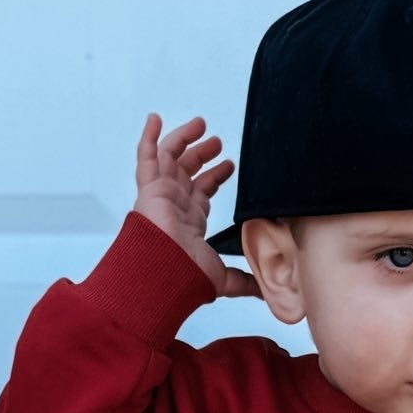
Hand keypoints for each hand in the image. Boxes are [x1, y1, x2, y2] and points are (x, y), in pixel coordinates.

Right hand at [132, 113, 260, 297]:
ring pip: (170, 158)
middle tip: (219, 141)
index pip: (203, 192)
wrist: (168, 271)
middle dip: (203, 154)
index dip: (216, 177)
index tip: (230, 164)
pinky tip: (154, 118)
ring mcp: (160, 194)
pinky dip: (148, 136)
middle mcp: (175, 204)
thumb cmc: (190, 275)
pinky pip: (145, 156)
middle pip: (187, 171)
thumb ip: (245, 282)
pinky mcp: (149, 188)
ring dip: (184, 139)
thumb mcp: (225, 278)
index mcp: (190, 221)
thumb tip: (266, 294)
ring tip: (201, 124)